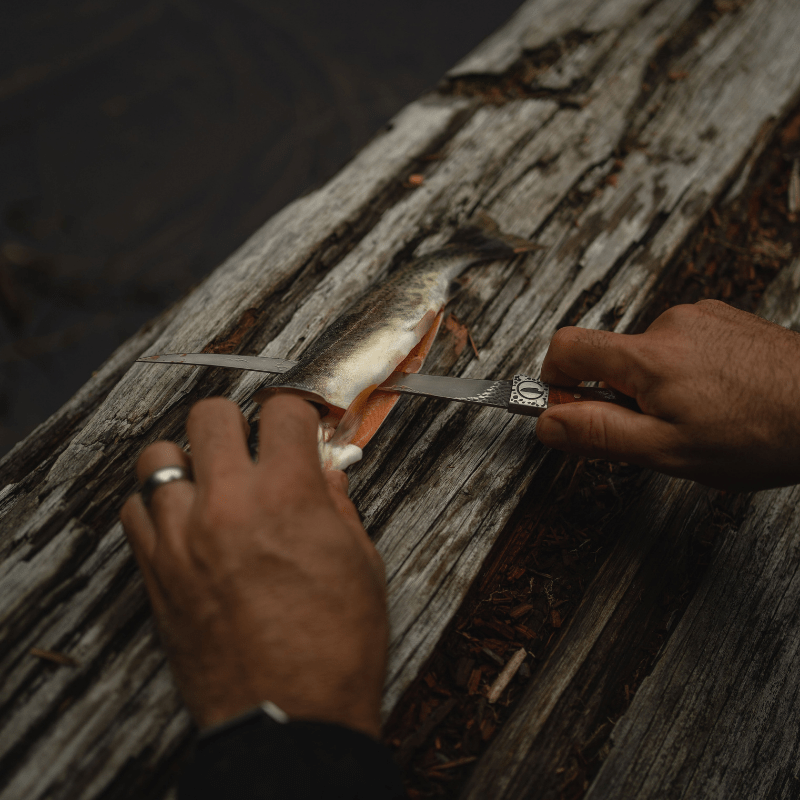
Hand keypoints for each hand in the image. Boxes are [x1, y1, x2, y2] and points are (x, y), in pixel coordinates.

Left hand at [120, 395, 386, 736]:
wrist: (289, 718)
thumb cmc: (335, 648)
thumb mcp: (362, 566)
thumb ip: (339, 507)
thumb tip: (326, 474)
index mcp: (289, 496)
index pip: (282, 411)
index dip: (296, 412)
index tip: (298, 425)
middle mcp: (228, 504)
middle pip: (209, 415)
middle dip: (237, 422)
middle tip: (252, 446)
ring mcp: (183, 537)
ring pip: (158, 455)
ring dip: (189, 460)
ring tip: (210, 481)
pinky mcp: (155, 572)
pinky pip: (133, 510)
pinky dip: (155, 504)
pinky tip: (182, 520)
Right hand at [536, 300, 799, 489]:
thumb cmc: (762, 433)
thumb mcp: (669, 451)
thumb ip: (599, 434)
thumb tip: (548, 423)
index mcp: (649, 357)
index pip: (566, 348)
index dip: (554, 380)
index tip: (568, 408)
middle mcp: (671, 325)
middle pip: (608, 354)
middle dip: (616, 394)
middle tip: (652, 431)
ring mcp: (700, 317)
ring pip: (646, 355)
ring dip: (654, 386)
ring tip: (698, 418)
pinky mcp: (723, 319)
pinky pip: (679, 346)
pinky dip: (683, 373)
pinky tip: (716, 399)